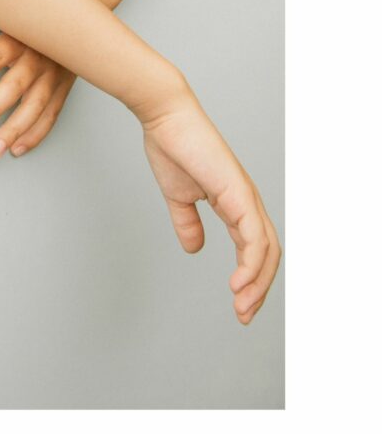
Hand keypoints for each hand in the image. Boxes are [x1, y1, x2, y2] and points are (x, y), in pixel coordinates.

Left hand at [0, 1, 76, 156]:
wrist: (82, 16)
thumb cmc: (33, 16)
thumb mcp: (10, 10)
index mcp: (20, 39)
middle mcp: (38, 59)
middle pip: (15, 87)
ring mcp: (54, 77)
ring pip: (34, 107)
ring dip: (15, 130)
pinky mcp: (64, 89)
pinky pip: (51, 115)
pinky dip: (35, 134)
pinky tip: (16, 149)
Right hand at [139, 94, 280, 324]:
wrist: (166, 118)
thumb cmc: (172, 148)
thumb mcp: (178, 196)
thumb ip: (187, 222)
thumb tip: (195, 248)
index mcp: (235, 204)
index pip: (254, 248)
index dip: (250, 279)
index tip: (237, 305)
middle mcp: (247, 202)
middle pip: (268, 254)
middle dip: (259, 289)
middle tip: (243, 315)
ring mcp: (246, 197)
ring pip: (266, 249)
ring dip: (256, 283)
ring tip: (241, 305)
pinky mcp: (238, 193)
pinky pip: (253, 236)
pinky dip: (250, 263)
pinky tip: (239, 282)